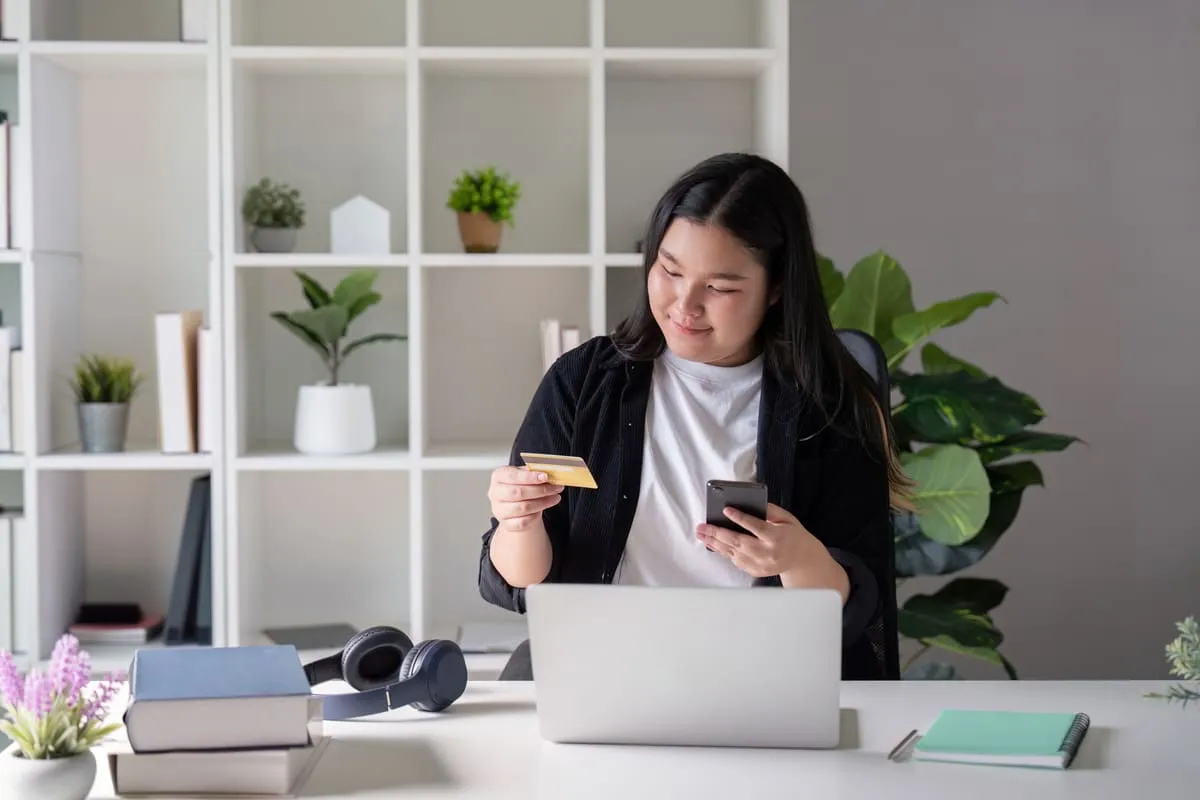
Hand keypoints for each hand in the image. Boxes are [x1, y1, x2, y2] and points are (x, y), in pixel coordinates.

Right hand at [488, 466, 563, 531]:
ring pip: (523, 508)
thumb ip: (533, 472)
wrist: (515, 503)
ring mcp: (499, 510)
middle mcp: (495, 493)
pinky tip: (543, 509)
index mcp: (498, 476)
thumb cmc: (520, 485)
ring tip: (555, 497)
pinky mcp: (506, 524)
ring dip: (543, 502)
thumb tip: (548, 471)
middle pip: (519, 492)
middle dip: (541, 490)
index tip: (546, 476)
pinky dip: (535, 516)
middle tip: (556, 488)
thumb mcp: (524, 474)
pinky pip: (523, 522)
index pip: (513, 476)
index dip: (530, 477)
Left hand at [695, 502, 816, 578]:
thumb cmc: (793, 535)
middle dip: (718, 533)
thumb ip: (770, 511)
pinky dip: (724, 552)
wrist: (802, 559)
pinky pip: (736, 561)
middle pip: (739, 542)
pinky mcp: (756, 571)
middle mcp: (768, 552)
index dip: (740, 518)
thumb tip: (751, 503)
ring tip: (702, 534)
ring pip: (734, 553)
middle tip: (703, 526)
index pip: (756, 526)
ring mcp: (761, 564)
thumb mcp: (787, 518)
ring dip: (715, 543)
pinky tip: (714, 544)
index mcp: (777, 537)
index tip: (727, 510)